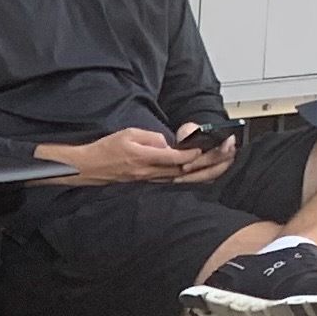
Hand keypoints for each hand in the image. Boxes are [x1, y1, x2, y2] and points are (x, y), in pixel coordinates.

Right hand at [45, 128, 214, 185]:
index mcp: (144, 158)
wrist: (89, 167)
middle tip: (227, 153)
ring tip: (223, 163)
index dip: (195, 152)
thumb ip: (151, 138)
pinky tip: (204, 174)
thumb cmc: (106, 149)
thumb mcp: (128, 134)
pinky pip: (174, 180)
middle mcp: (149, 172)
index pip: (176, 157)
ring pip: (182, 177)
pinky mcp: (148, 181)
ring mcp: (149, 179)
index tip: (210, 144)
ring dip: (204, 171)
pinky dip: (192, 177)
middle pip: (185, 169)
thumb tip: (168, 143)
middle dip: (208, 162)